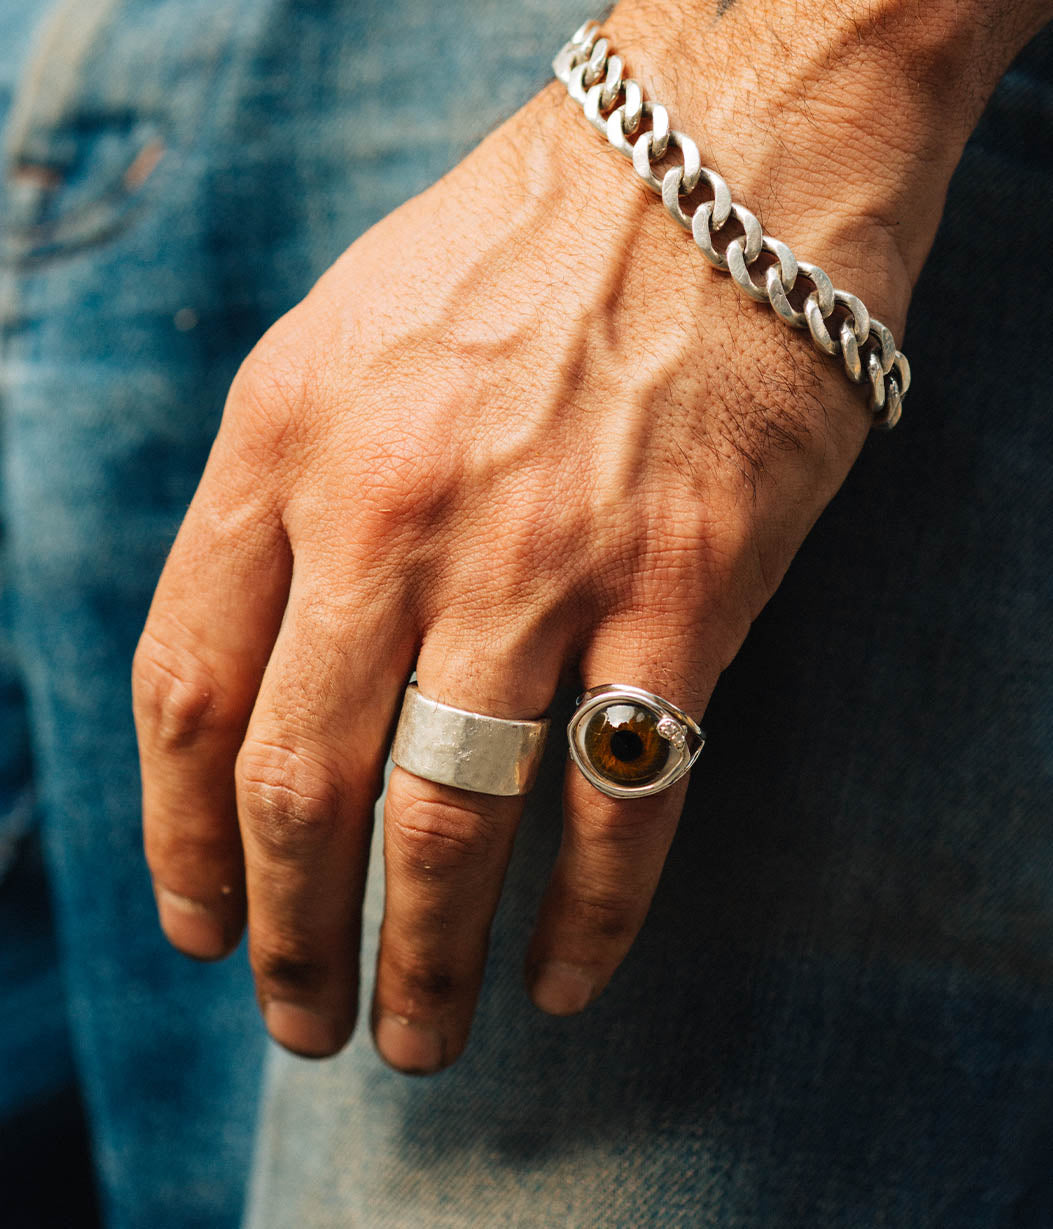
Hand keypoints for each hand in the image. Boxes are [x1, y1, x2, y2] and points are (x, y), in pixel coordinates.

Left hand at [134, 11, 936, 1070]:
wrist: (714, 162)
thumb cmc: (522, 251)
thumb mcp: (339, 343)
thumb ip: (281, 503)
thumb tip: (255, 672)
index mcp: (285, 443)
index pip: (188, 692)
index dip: (182, 841)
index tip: (199, 927)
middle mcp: (396, 513)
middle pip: (303, 789)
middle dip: (291, 938)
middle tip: (304, 1022)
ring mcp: (542, 561)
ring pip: (451, 823)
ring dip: (425, 957)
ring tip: (416, 1036)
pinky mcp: (685, 594)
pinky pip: (620, 803)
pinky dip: (590, 920)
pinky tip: (567, 980)